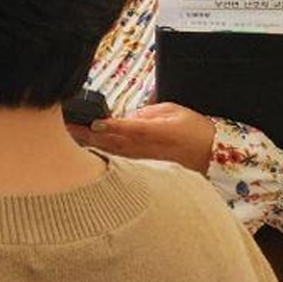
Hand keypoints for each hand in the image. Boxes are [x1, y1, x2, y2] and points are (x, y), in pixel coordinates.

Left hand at [72, 102, 215, 173]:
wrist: (215, 158)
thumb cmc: (195, 131)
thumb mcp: (173, 111)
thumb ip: (147, 112)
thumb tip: (126, 116)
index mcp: (156, 132)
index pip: (127, 128)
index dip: (108, 126)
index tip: (91, 123)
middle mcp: (147, 149)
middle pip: (112, 142)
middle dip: (88, 135)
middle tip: (67, 128)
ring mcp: (145, 162)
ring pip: (113, 154)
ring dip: (91, 147)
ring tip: (70, 138)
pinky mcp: (146, 170)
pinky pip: (121, 163)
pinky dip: (103, 157)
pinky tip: (87, 153)